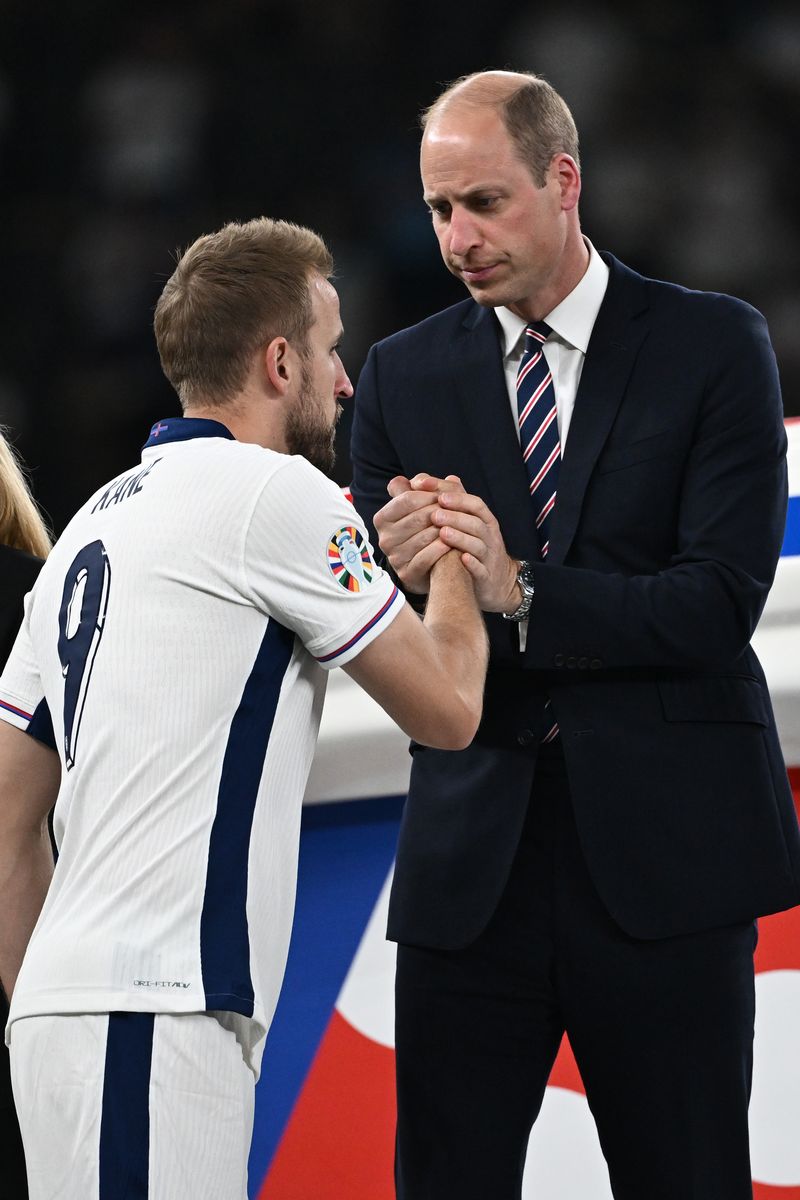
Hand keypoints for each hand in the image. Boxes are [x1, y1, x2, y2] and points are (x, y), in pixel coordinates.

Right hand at [373, 474, 459, 592]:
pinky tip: (452, 543)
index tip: (446, 495)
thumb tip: (423, 479)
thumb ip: (421, 490)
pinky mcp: (406, 573)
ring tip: (459, 526)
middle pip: (418, 517)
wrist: (425, 567)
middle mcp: (384, 538)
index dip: (429, 495)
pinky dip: (441, 548)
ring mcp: (394, 557)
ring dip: (445, 530)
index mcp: (382, 518)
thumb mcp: (419, 508)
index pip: (407, 499)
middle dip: (441, 512)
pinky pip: (427, 557)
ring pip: (424, 537)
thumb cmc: (424, 531)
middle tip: (458, 510)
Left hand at [431, 489, 519, 612]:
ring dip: (461, 538)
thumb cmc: (473, 546)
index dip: (457, 498)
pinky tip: (461, 559)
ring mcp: (489, 556)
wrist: (496, 581)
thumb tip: (431, 478)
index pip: (474, 504)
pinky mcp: (487, 576)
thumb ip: (449, 502)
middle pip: (475, 522)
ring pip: (478, 544)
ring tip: (442, 533)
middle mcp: (489, 536)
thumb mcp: (465, 522)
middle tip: (435, 514)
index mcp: (484, 520)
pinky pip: (482, 569)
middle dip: (455, 517)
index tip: (438, 495)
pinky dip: (473, 564)